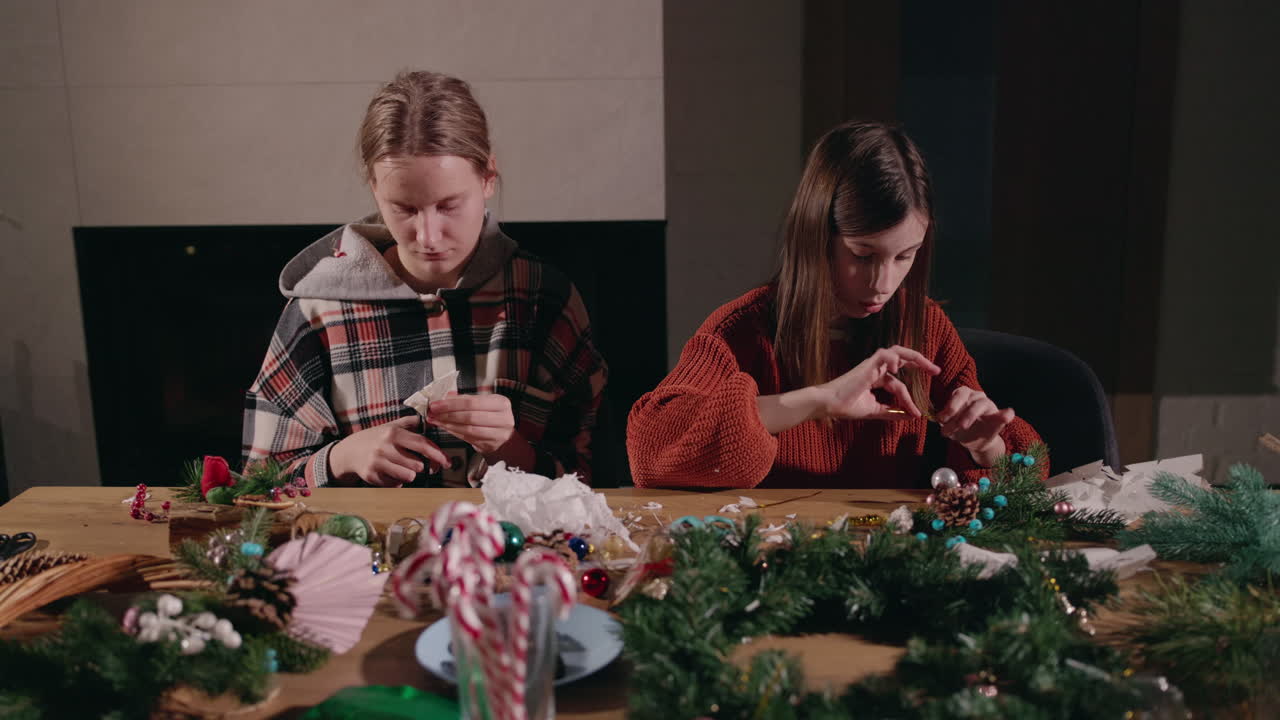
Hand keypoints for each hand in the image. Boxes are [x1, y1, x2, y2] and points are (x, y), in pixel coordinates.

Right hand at [328, 416, 448, 486]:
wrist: (349, 451)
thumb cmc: (377, 438)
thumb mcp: (393, 425)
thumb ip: (413, 423)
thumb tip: (434, 419)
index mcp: (394, 432)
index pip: (422, 444)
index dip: (438, 454)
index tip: (447, 462)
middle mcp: (385, 446)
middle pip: (417, 463)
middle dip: (421, 466)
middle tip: (417, 464)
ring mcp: (377, 461)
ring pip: (408, 476)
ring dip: (410, 474)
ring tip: (402, 467)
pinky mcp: (371, 475)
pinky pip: (395, 484)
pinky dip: (396, 481)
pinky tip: (389, 472)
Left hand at [426, 393, 515, 455]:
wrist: (505, 436)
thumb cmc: (493, 417)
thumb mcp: (484, 404)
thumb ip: (465, 400)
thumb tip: (445, 397)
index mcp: (501, 403)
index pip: (472, 402)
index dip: (451, 404)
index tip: (437, 404)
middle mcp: (503, 418)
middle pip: (470, 416)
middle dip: (448, 414)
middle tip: (434, 413)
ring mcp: (498, 434)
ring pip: (468, 429)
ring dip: (449, 425)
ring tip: (437, 420)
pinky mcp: (490, 445)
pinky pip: (468, 438)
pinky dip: (454, 432)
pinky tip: (446, 428)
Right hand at [818, 346, 941, 421]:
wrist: (830, 405)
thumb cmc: (847, 406)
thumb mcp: (875, 411)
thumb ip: (892, 412)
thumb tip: (911, 416)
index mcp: (877, 378)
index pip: (900, 385)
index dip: (909, 399)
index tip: (916, 413)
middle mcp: (877, 369)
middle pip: (903, 359)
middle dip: (921, 363)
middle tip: (936, 371)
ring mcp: (872, 365)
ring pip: (897, 352)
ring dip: (915, 357)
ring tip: (929, 367)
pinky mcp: (868, 364)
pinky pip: (885, 354)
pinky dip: (895, 358)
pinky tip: (899, 368)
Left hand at [936, 386, 1013, 465]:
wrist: (975, 442)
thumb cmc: (961, 431)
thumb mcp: (950, 427)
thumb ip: (945, 421)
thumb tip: (938, 418)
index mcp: (964, 395)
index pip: (957, 394)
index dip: (949, 406)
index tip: (941, 419)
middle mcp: (976, 396)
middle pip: (966, 395)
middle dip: (957, 408)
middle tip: (950, 421)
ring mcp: (989, 405)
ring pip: (981, 404)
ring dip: (970, 414)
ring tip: (962, 426)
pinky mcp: (1000, 417)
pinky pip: (1006, 414)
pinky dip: (1006, 414)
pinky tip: (1008, 415)